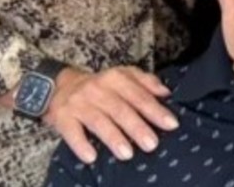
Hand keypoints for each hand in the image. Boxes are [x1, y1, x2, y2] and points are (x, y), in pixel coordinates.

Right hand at [44, 66, 178, 163]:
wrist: (61, 85)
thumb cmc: (102, 86)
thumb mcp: (124, 76)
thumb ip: (146, 82)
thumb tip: (166, 92)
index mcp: (116, 78)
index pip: (139, 95)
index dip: (155, 110)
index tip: (171, 124)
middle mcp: (97, 88)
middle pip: (120, 110)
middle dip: (137, 128)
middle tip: (152, 144)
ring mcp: (79, 103)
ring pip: (98, 121)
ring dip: (113, 138)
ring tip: (128, 154)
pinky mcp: (62, 117)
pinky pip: (72, 132)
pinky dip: (81, 144)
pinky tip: (91, 157)